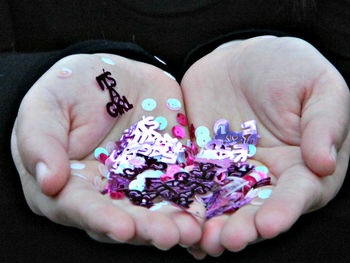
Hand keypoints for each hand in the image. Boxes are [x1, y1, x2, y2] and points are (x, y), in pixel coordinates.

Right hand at [11, 54, 204, 248]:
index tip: (123, 228)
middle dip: (145, 229)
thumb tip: (47, 182)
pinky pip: (178, 192)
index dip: (100, 218)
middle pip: (122, 219)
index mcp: (67, 182)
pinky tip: (205, 217)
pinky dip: (191, 205)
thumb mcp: (47, 103)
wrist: (118, 75)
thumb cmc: (74, 87)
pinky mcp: (164, 174)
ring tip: (191, 230)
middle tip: (168, 235)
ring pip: (152, 212)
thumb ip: (40, 140)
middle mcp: (102, 193)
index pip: (80, 207)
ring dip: (172, 224)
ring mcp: (136, 186)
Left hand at [180, 36, 349, 257]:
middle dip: (244, 227)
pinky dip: (186, 203)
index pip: (296, 193)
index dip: (284, 210)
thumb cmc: (287, 68)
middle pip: (256, 209)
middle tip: (228, 240)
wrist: (240, 61)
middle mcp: (267, 177)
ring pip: (223, 204)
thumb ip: (325, 122)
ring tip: (201, 239)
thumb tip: (324, 163)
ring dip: (212, 224)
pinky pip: (194, 185)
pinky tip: (176, 218)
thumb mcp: (317, 85)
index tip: (269, 224)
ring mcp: (231, 172)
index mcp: (302, 165)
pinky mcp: (202, 164)